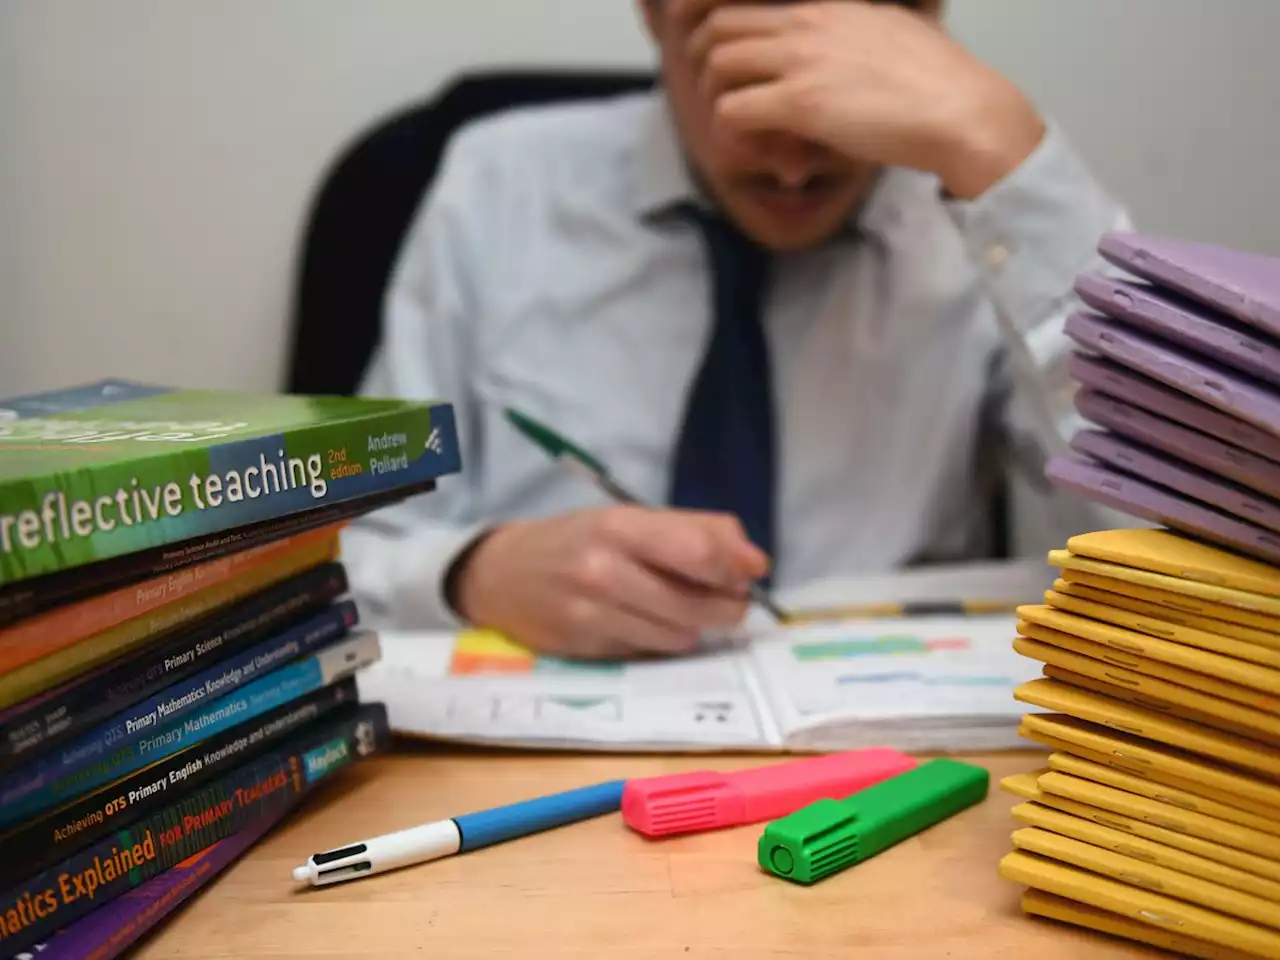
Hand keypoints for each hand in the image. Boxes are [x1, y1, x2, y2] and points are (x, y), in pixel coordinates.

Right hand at [447, 506, 769, 658]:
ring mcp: (593, 615)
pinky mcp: (587, 651)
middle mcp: (605, 571)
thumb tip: (756, 562)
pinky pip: (650, 653)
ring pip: (680, 637)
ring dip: (693, 627)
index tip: (750, 573)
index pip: (700, 553)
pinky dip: (659, 642)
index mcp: (620, 527)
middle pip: (699, 605)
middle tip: (728, 600)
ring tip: (679, 609)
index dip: (737, 569)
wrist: (499, 575)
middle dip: (727, 607)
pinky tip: (644, 624)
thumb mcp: (629, 518)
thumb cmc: (576, 540)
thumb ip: (696, 530)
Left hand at [682, 0, 1045, 197]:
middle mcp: (807, 19)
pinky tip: (757, 147)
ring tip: (742, 128)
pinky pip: (732, 111)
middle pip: (720, 26)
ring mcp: (801, 58)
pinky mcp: (800, 102)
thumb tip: (828, 63)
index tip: (726, 59)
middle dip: (709, 64)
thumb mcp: (886, 31)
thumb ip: (847, 35)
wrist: (960, 110)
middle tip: (724, 97)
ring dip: (719, 100)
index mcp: (825, 1)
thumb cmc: (934, 82)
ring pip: (718, 65)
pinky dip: (733, 134)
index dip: (723, 28)